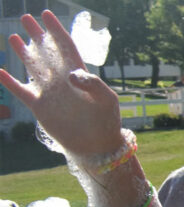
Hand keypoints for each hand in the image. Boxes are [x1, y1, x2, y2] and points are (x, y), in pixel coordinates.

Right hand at [0, 11, 125, 157]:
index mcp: (79, 75)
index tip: (46, 14)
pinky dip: (9, 82)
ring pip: (32, 67)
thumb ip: (93, 83)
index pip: (65, 47)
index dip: (56, 30)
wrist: (97, 146)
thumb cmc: (106, 122)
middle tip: (25, 18)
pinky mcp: (39, 107)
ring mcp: (49, 93)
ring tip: (14, 36)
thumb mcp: (106, 100)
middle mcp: (62, 80)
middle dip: (36, 35)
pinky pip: (21, 91)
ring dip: (23, 52)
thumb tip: (71, 73)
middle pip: (46, 52)